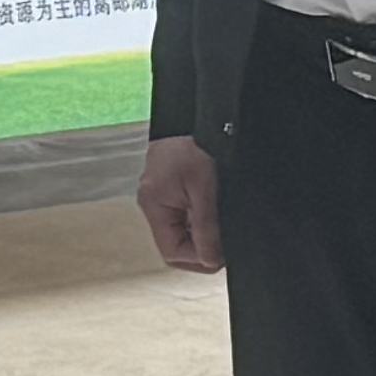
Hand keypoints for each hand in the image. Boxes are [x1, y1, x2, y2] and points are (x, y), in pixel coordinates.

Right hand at [139, 136, 223, 273]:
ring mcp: (160, 197)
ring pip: (180, 234)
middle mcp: (153, 203)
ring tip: (220, 230)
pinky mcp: (170, 190)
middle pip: (174, 247)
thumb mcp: (206, 189)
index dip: (198, 258)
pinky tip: (213, 217)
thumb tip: (210, 260)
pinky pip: (183, 218)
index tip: (220, 255)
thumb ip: (207, 227)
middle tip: (223, 247)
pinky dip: (198, 223)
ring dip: (200, 237)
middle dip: (199, 251)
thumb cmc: (197, 143)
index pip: (171, 252)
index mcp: (154, 204)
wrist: (197, 114)